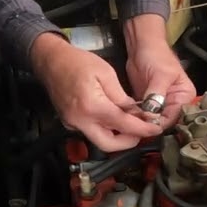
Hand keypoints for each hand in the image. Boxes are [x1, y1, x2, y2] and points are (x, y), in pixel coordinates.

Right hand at [30, 33, 161, 151]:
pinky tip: (114, 119)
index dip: (142, 129)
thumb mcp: (106, 73)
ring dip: (117, 137)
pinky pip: (90, 132)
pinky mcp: (69, 123)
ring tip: (131, 124)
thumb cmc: (78, 62)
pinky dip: (105, 130)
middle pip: (109, 145)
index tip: (155, 128)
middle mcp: (81, 120)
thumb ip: (121, 97)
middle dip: (128, 142)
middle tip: (142, 131)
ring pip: (99, 140)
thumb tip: (136, 112)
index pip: (123, 124)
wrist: (50, 60)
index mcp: (92, 106)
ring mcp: (72, 124)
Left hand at [124, 15, 195, 129]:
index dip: (160, 122)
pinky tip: (128, 118)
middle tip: (135, 126)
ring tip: (130, 122)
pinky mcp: (147, 102)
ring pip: (152, 120)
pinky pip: (142, 115)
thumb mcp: (160, 75)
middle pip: (164, 121)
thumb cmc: (156, 56)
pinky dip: (136, 117)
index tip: (146, 126)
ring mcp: (160, 104)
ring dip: (141, 122)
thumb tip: (151, 115)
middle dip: (150, 124)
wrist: (141, 46)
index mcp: (185, 97)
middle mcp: (175, 103)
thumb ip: (157, 96)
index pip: (175, 117)